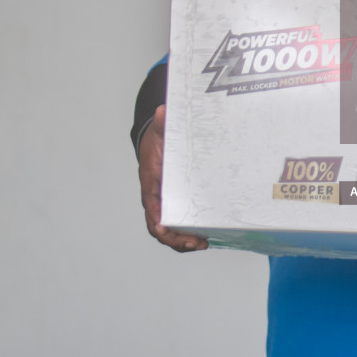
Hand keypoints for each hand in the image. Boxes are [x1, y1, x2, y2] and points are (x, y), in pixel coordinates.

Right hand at [139, 104, 207, 252]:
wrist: (156, 143)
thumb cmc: (157, 140)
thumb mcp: (160, 131)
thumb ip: (162, 123)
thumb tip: (163, 111)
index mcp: (151, 183)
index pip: (151, 206)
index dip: (157, 220)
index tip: (165, 228)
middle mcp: (156, 198)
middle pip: (159, 226)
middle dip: (175, 238)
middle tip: (196, 243)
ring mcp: (166, 204)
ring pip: (169, 231)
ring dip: (183, 241)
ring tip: (201, 244)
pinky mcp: (177, 205)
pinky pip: (179, 225)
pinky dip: (189, 234)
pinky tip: (205, 237)